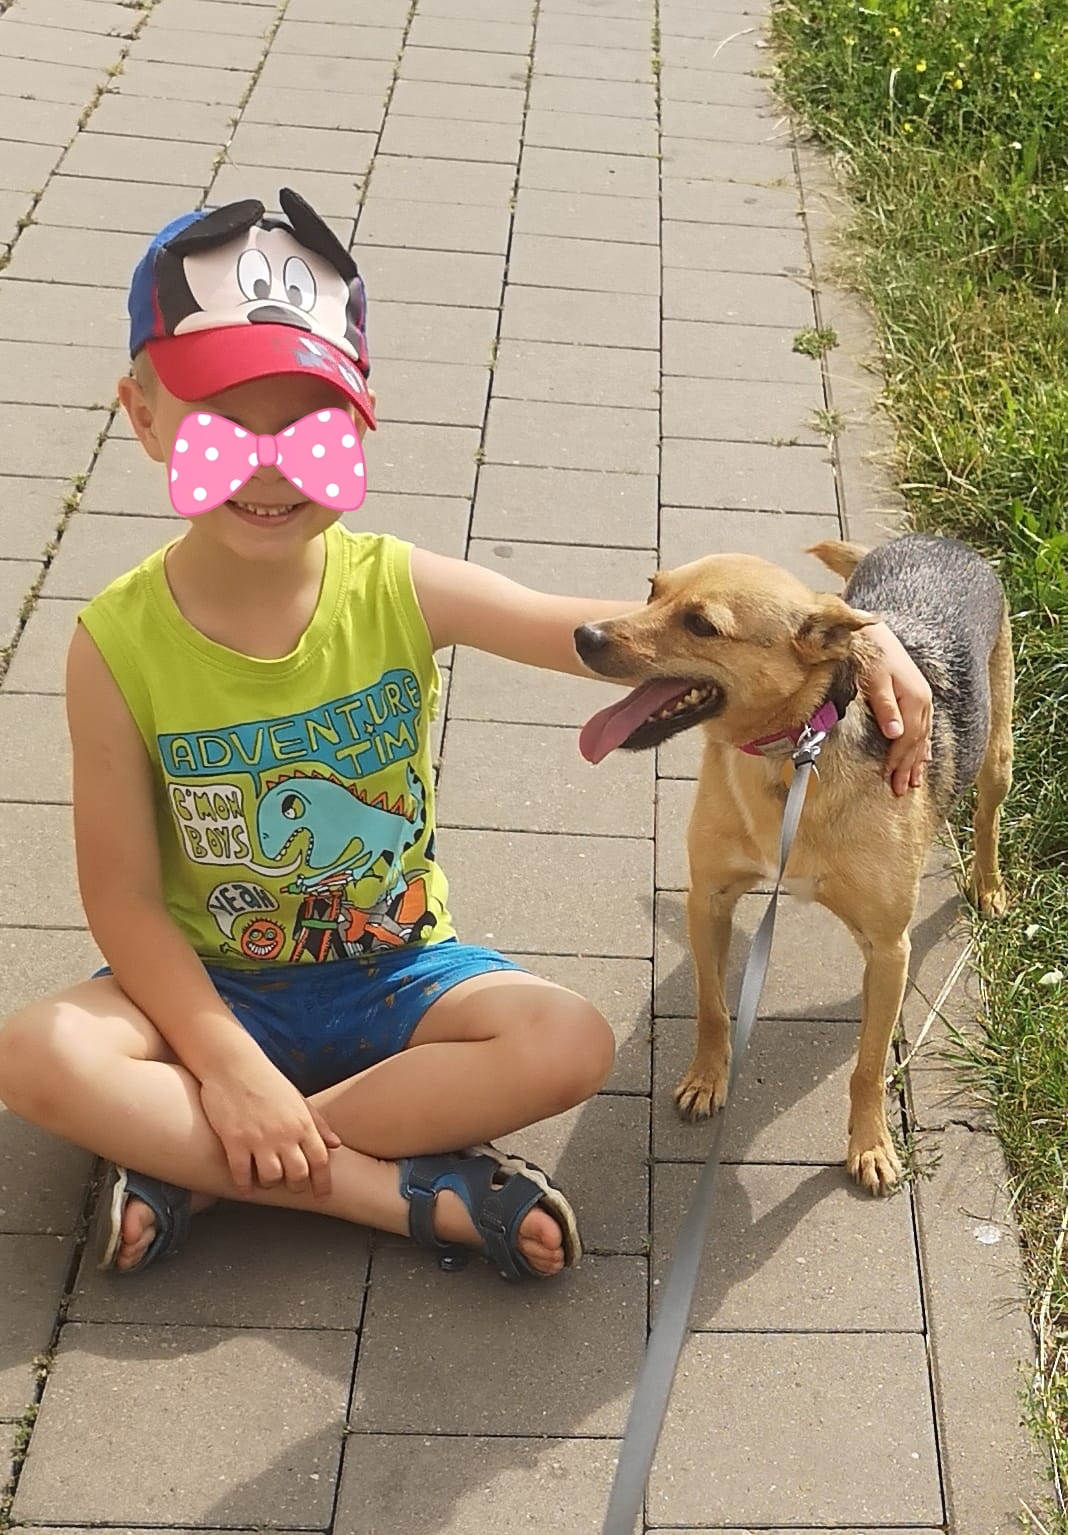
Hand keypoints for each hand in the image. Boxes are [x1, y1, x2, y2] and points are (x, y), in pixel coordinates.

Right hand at [200, 1049, 341, 1197]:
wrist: (233, 1064)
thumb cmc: (267, 1081)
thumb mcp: (298, 1100)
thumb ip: (318, 1123)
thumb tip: (337, 1144)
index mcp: (302, 1123)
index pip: (321, 1161)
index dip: (323, 1183)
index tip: (322, 1195)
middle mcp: (284, 1133)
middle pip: (298, 1175)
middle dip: (296, 1186)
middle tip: (290, 1186)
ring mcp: (259, 1138)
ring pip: (271, 1179)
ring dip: (269, 1183)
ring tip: (265, 1179)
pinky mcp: (234, 1141)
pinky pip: (241, 1175)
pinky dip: (244, 1185)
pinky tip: (243, 1184)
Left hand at [861, 621, 932, 795]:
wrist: (874, 633)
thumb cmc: (871, 655)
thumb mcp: (876, 681)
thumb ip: (886, 708)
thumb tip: (896, 734)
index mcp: (915, 699)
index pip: (907, 738)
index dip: (898, 760)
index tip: (889, 778)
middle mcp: (923, 701)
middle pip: (917, 741)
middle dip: (909, 767)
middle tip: (901, 789)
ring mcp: (922, 699)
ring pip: (922, 736)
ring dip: (917, 760)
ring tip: (914, 781)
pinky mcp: (917, 696)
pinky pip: (924, 726)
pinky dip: (922, 744)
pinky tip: (923, 756)